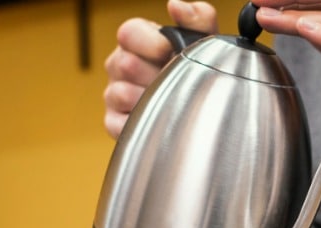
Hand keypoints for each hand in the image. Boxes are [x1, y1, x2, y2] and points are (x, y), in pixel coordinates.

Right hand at [103, 1, 218, 137]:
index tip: (172, 52)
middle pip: (125, 64)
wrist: (205, 109)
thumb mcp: (206, 41)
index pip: (128, 32)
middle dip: (156, 74)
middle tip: (174, 81)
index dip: (153, 44)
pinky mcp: (114, 121)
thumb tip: (176, 6)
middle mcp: (120, 64)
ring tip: (169, 100)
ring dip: (151, 99)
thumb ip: (197, 17)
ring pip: (121, 94)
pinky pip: (119, 124)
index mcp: (137, 40)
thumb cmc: (198, 71)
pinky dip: (140, 123)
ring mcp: (115, 93)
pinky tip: (158, 120)